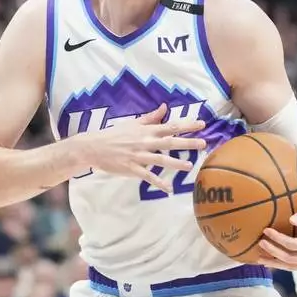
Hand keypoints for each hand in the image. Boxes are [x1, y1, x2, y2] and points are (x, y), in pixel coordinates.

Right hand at [72, 103, 206, 192]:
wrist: (93, 147)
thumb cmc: (114, 134)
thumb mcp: (133, 123)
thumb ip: (151, 117)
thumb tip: (164, 107)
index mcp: (146, 131)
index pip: (170, 126)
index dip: (186, 125)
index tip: (201, 124)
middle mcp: (144, 142)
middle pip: (169, 142)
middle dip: (186, 143)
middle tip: (203, 143)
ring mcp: (138, 156)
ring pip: (160, 160)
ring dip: (175, 163)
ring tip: (189, 166)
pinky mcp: (131, 169)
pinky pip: (147, 176)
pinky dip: (158, 182)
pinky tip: (169, 189)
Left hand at [258, 204, 296, 270]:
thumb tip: (290, 220)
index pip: (294, 245)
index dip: (279, 239)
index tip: (267, 230)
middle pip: (291, 259)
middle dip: (273, 252)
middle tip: (260, 242)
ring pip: (292, 267)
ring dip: (275, 263)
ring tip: (259, 258)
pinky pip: (295, 267)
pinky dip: (282, 265)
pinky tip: (269, 263)